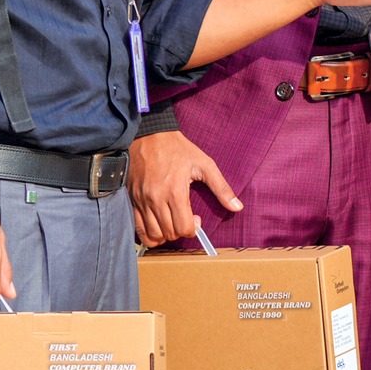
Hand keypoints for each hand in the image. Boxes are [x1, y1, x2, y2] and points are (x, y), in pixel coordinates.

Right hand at [129, 130, 241, 246]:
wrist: (149, 134)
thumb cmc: (178, 149)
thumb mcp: (204, 164)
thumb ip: (221, 187)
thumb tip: (238, 207)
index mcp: (175, 191)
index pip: (184, 228)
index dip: (194, 229)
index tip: (197, 219)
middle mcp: (156, 199)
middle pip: (170, 234)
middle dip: (181, 232)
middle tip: (186, 219)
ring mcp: (142, 201)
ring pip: (153, 235)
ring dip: (166, 235)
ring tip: (172, 223)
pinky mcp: (132, 200)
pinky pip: (138, 230)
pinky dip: (149, 234)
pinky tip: (158, 225)